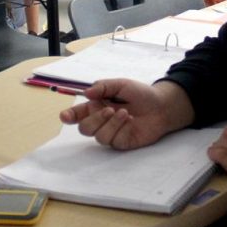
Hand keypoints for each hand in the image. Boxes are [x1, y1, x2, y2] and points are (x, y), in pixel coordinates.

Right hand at [59, 79, 193, 149]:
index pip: (77, 114)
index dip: (68, 116)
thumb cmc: (140, 93)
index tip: (65, 116)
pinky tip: (131, 121)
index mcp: (96, 106)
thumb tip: (86, 93)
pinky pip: (113, 140)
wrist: (161, 106)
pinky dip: (121, 129)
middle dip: (94, 120)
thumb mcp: (120, 84)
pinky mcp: (121, 142)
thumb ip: (103, 87)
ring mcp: (111, 133)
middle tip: (110, 110)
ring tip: (126, 113)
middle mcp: (100, 121)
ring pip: (98, 136)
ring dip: (110, 124)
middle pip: (84, 129)